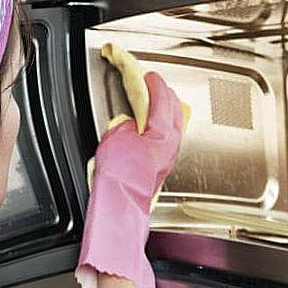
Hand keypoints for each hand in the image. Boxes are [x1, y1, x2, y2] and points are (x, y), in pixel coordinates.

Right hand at [75, 72, 183, 287]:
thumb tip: (125, 125)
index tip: (144, 72)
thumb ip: (122, 127)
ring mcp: (167, 158)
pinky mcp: (160, 169)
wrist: (120, 215)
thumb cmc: (118, 185)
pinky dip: (159, 125)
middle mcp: (170, 145)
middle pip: (173, 109)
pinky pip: (166, 137)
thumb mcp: (113, 143)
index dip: (150, 82)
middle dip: (162, 93)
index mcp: (160, 133)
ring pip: (173, 123)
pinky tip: (149, 129)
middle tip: (150, 82)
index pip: (160, 98)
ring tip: (152, 101)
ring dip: (163, 109)